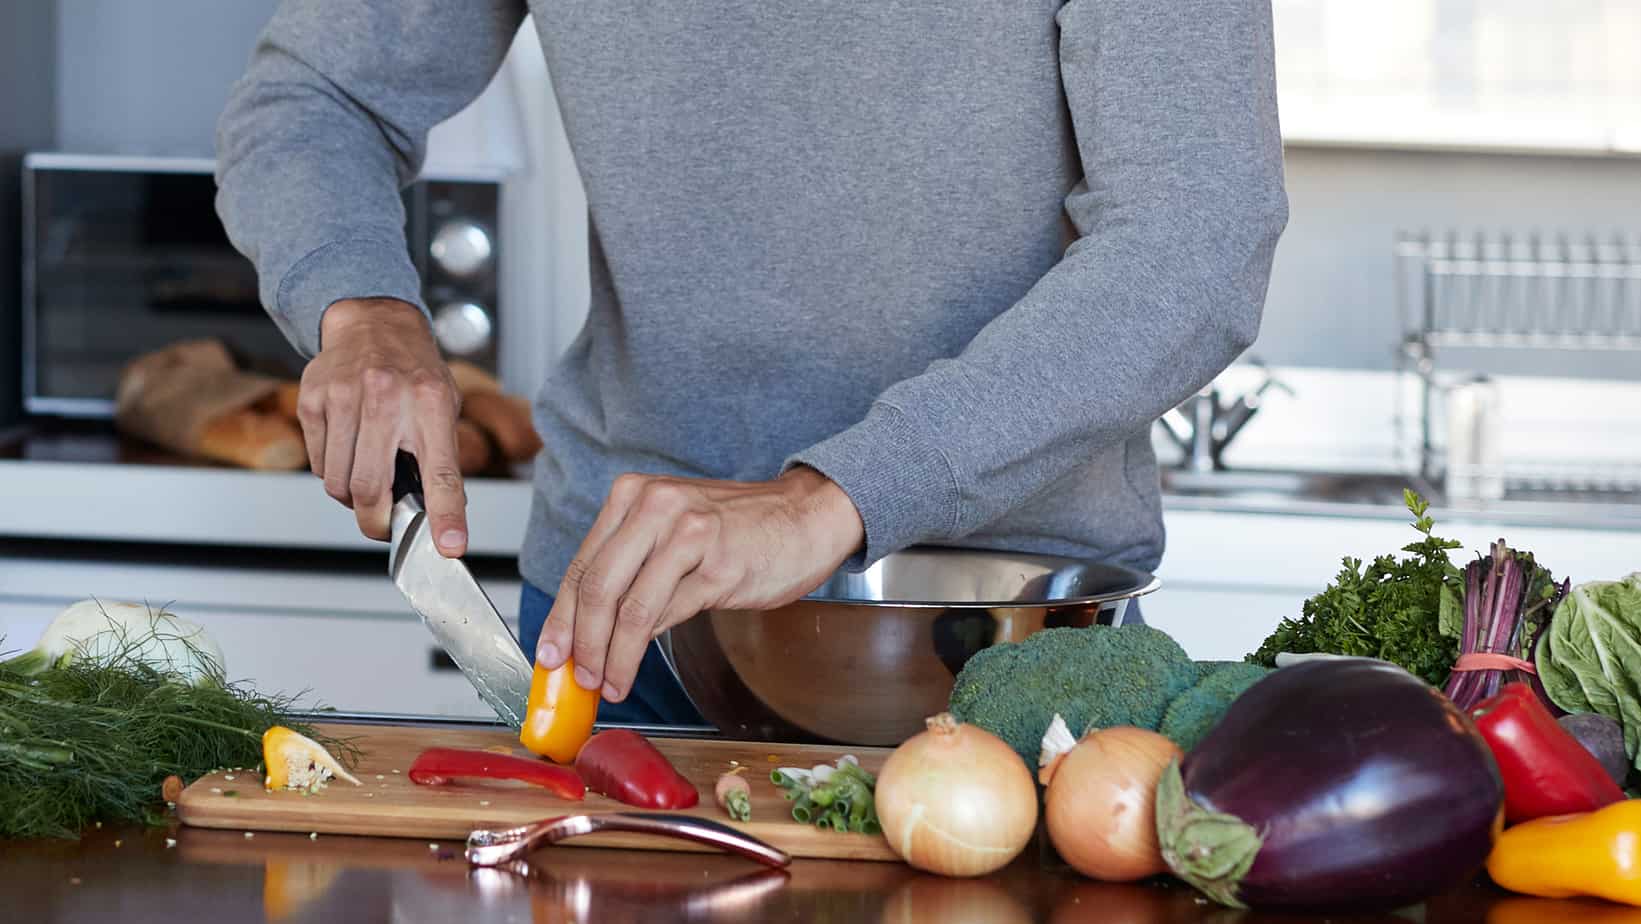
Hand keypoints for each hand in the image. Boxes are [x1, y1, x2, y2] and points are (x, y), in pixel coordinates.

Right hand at [295, 298, 467, 555]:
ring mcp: (344, 396)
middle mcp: (387, 397)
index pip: (442, 472)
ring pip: (337, 483)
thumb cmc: (414, 373)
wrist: (373, 322)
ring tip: (366, 476)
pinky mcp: (313, 398)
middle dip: (376, 521)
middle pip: (371, 488)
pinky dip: (331, 471)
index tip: (450, 547)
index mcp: (432, 402)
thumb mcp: (443, 406)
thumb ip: (439, 459)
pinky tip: (347, 449)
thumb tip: (439, 520)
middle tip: (383, 525)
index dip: (445, 515)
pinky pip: (317, 463)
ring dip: (350, 497)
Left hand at [536, 468, 864, 700]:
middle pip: (597, 586)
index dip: (561, 616)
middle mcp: (656, 507)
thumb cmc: (738, 528)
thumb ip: (630, 565)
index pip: (582, 564)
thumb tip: (585, 628)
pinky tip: (632, 669)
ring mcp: (688, 534)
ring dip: (609, 656)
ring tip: (606, 683)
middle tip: (574, 678)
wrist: (806, 515)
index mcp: (634, 494)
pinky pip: (665, 616)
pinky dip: (640, 652)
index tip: (549, 653)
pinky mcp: (717, 566)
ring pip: (628, 608)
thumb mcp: (672, 530)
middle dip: (579, 642)